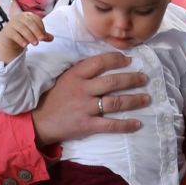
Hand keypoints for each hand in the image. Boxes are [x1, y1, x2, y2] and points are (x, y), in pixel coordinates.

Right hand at [0, 13, 49, 62]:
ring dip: (30, 36)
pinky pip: (14, 34)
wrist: (8, 39)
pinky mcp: (7, 31)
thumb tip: (51, 38)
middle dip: (37, 31)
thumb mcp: (34, 34)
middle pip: (29, 23)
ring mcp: (12, 23)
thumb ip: (42, 35)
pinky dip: (20, 39)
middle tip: (41, 40)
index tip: (44, 36)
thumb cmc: (23, 34)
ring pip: (22, 28)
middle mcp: (19, 17)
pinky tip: (25, 45)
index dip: (41, 27)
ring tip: (35, 44)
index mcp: (27, 15)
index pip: (36, 19)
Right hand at [30, 52, 150, 146]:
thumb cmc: (53, 98)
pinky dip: (126, 125)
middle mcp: (82, 89)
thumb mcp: (64, 78)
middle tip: (144, 78)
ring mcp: (85, 107)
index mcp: (75, 75)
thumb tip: (104, 63)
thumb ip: (82, 71)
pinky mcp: (87, 125)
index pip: (100, 62)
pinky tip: (138, 124)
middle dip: (132, 79)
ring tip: (146, 98)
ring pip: (115, 102)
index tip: (129, 60)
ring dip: (134, 100)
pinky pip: (110, 125)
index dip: (117, 59)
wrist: (39, 121)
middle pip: (112, 82)